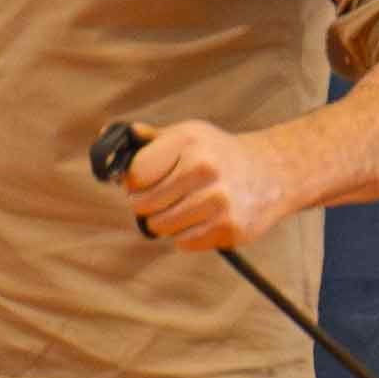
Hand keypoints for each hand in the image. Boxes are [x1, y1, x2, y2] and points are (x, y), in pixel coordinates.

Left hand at [114, 118, 301, 252]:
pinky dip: (185, 235)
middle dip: (146, 206)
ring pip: (162, 227)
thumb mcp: (188, 134)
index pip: (136, 175)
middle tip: (160, 200)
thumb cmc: (220, 153)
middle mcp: (204, 169)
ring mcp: (218, 201)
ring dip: (165, 223)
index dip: (134, 183)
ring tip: (181, 209)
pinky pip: (184, 242)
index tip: (144, 183)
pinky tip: (201, 219)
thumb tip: (106, 134)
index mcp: (188, 141)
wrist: (271, 173)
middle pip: (145, 205)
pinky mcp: (229, 228)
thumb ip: (149, 139)